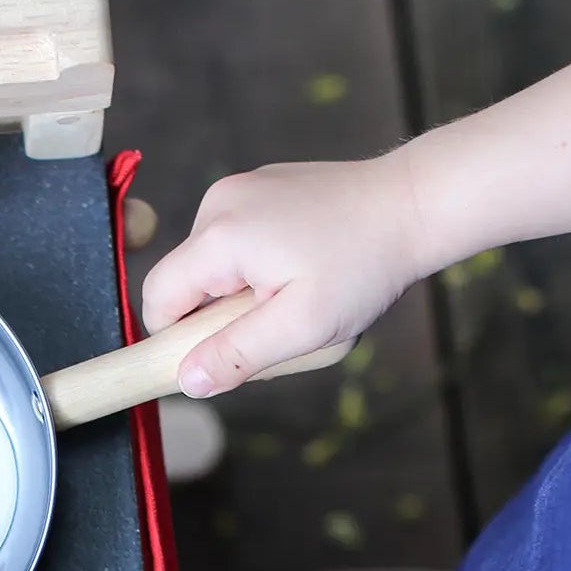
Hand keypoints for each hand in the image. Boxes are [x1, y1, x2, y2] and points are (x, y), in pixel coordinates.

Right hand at [141, 155, 423, 397]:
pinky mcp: (260, 188)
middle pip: (185, 284)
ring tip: (299, 295)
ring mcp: (240, 190)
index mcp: (219, 236)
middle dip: (220, 319)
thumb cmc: (363, 266)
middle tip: (280, 326)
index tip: (220, 357)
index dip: (177, 340)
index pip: (157, 299)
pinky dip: (259, 269)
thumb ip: (237, 356)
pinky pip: (237, 245)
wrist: (413, 204)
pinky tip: (304, 269)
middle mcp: (219, 203)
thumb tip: (187, 381)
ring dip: (242, 296)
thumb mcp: (302, 327)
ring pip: (212, 268)